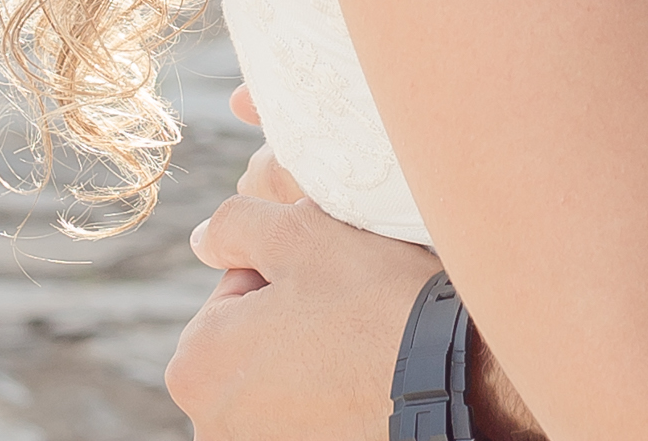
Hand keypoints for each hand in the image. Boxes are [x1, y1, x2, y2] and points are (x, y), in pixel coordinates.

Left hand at [172, 90, 538, 438]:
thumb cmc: (373, 305)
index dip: (281, 272)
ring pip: (276, 382)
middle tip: (342, 311)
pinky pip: (303, 417)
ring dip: (307, 359)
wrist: (451, 379)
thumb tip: (204, 239)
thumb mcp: (301, 235)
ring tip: (355, 346)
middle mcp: (212, 423)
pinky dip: (327, 397)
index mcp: (196, 364)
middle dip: (287, 319)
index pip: (232, 292)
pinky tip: (362, 382)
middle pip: (248, 343)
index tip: (323, 280)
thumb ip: (236, 226)